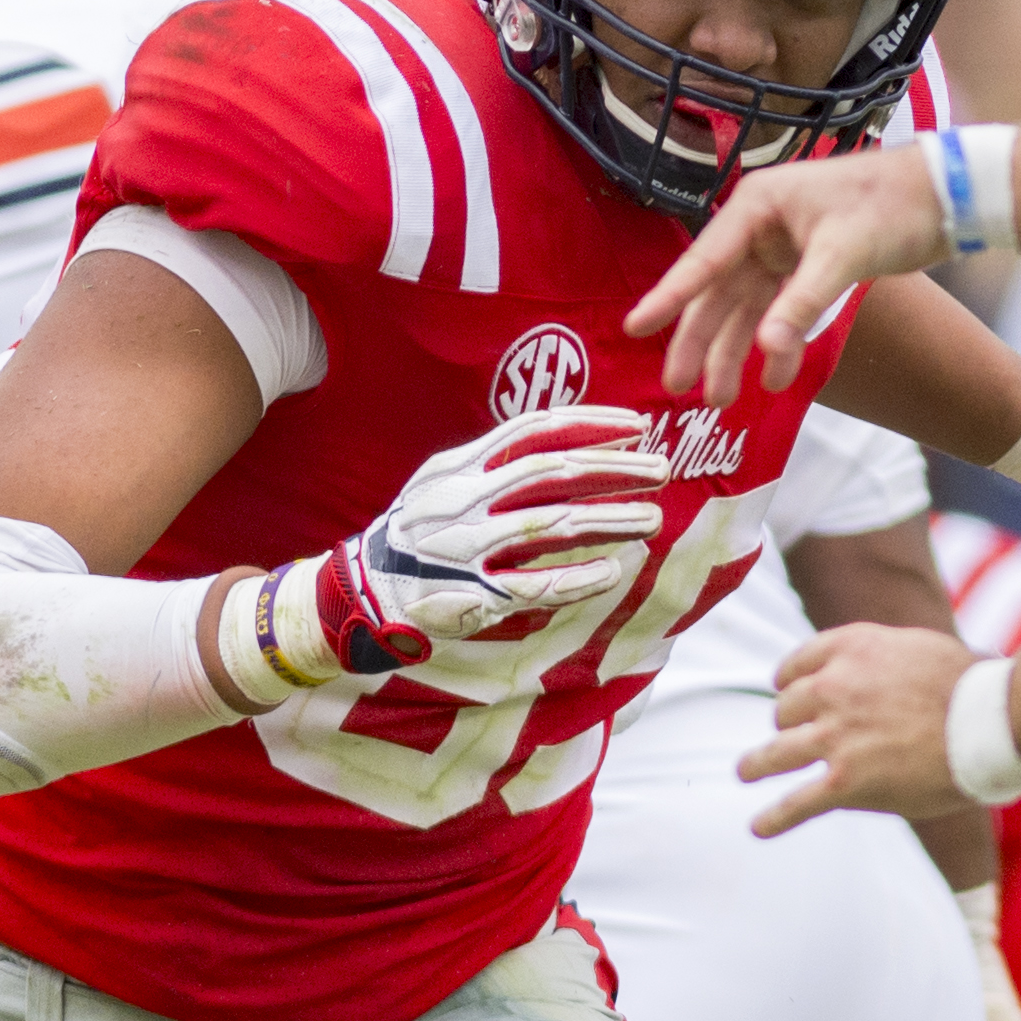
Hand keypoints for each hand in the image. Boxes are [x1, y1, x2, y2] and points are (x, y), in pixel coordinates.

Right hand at [243, 408, 667, 696]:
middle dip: (613, 469)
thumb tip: (566, 440)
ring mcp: (467, 550)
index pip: (534, 432)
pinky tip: (614, 570)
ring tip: (652, 518)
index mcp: (459, 468)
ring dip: (609, 521)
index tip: (636, 425)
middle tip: (660, 469)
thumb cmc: (416, 534)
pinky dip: (578, 579)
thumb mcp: (443, 481)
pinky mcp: (472, 596)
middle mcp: (464, 502)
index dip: (590, 424)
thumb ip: (494, 462)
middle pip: (553, 474)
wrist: (360, 592)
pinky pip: (536, 586)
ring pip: (553, 528)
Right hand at [624, 149, 944, 401]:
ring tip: (720, 399)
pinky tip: (773, 377)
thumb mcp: (843, 253)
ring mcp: (782, 248)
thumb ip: (802, 304)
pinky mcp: (805, 267)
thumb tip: (767, 351)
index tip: (634, 328)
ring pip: (745, 309)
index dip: (668, 297)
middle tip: (676, 387)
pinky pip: (778, 313)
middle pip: (717, 292)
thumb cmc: (892, 204)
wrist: (947, 195)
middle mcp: (761, 227)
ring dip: (735, 352)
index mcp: (757, 206)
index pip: (703, 260)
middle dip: (699, 341)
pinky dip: (777, 343)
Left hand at [738, 621, 973, 830]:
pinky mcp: (844, 781)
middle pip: (786, 709)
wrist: (993, 721)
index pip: (797, 665)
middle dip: (788, 724)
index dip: (789, 683)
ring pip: (775, 752)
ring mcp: (835, 736)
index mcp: (852, 649)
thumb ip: (885, 658)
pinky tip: (759, 827)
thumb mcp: (918, 648)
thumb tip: (884, 669)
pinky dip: (775, 818)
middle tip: (794, 738)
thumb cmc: (973, 686)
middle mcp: (834, 687)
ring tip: (745, 772)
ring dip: (756, 764)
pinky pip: (796, 803)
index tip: (787, 693)